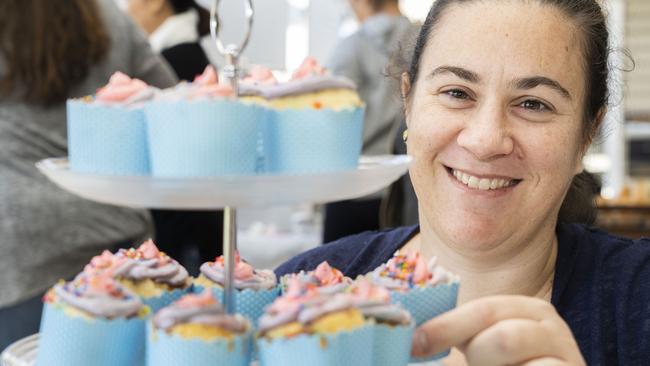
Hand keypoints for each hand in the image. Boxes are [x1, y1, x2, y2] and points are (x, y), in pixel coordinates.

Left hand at [411, 295, 585, 365]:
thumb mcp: (483, 345)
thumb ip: (455, 334)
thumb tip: (412, 338)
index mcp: (526, 309)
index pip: (481, 310)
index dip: (444, 327)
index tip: (414, 344)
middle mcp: (551, 327)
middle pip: (501, 337)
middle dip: (479, 357)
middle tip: (475, 365)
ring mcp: (568, 356)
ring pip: (512, 350)